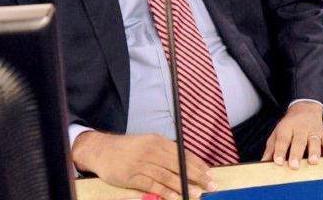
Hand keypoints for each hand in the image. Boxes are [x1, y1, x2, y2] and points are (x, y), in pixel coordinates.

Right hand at [72, 131, 214, 199]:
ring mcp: (141, 164)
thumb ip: (165, 153)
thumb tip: (186, 164)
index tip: (209, 172)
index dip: (197, 163)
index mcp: (158, 141)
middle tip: (210, 184)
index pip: (183, 153)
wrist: (101, 149)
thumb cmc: (128, 148)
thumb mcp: (148, 143)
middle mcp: (151, 151)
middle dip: (196, 175)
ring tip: (197, 193)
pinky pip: (152, 185)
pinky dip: (165, 192)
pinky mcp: (131, 177)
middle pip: (178, 164)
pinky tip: (176, 197)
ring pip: (167, 176)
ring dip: (183, 186)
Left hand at [261, 102, 322, 168]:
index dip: (280, 151)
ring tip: (313, 161)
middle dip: (296, 154)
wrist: (305, 108)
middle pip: (298, 141)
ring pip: (314, 140)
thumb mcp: (277, 133)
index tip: (278, 162)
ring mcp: (312, 130)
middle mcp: (300, 128)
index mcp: (286, 127)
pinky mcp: (322, 132)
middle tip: (294, 166)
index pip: (282, 139)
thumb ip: (271, 148)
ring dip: (314, 151)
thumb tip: (263, 163)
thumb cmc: (288, 126)